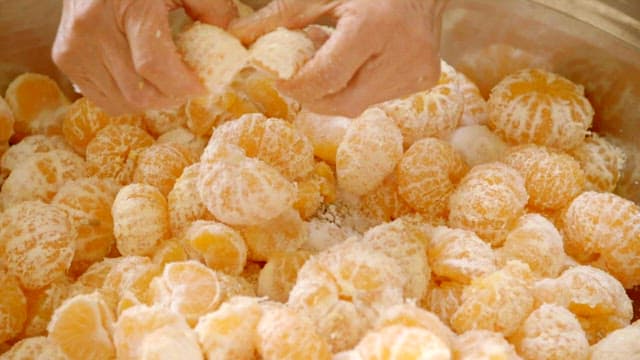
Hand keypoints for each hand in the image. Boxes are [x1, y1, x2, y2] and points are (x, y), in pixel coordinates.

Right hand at [52, 0, 236, 114]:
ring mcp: (74, 46)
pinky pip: (104, 99)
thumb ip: (213, 9)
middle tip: (188, 84)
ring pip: (122, 102)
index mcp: (127, 7)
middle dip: (172, 96)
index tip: (203, 85)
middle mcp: (93, 29)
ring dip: (152, 100)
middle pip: (139, 92)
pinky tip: (142, 80)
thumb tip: (230, 43)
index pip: (155, 67)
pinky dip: (128, 98)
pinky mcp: (65, 58)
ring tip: (166, 81)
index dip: (184, 85)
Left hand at [230, 0, 446, 116]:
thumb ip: (279, 18)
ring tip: (335, 59)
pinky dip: (359, 86)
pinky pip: (379, 98)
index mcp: (375, 26)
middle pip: (344, 102)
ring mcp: (418, 70)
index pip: (328, 78)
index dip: (298, 86)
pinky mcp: (426, 79)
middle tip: (301, 78)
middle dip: (314, 96)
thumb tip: (237, 36)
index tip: (282, 79)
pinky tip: (358, 63)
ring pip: (360, 104)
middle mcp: (403, 53)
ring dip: (337, 90)